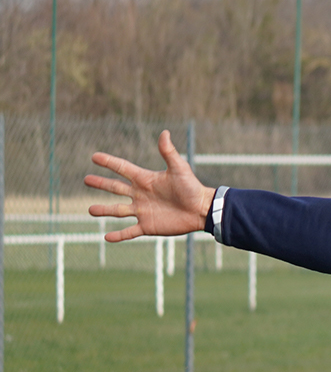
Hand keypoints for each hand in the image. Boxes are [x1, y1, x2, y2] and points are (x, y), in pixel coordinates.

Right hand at [85, 131, 214, 241]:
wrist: (202, 210)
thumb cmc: (192, 188)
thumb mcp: (179, 168)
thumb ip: (169, 152)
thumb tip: (164, 133)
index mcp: (145, 180)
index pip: (123, 168)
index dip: (109, 162)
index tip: (94, 156)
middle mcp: (141, 195)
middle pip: (116, 188)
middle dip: (101, 184)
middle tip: (86, 179)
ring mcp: (143, 211)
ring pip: (118, 211)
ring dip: (104, 210)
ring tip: (89, 210)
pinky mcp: (148, 226)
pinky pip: (129, 232)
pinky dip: (119, 235)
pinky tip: (106, 237)